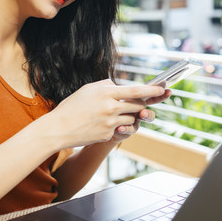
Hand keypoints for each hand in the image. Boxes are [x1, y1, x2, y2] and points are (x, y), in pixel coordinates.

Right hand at [48, 79, 164, 147]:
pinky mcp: (108, 135)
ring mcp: (110, 123)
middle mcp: (111, 107)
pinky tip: (102, 124)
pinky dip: (117, 125)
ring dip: (129, 115)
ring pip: (132, 118)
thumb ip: (106, 86)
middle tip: (142, 103)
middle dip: (142, 104)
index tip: (163, 89)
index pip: (136, 91)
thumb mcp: (88, 90)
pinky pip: (121, 128)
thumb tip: (119, 86)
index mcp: (106, 93)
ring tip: (114, 113)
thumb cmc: (72, 107)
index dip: (152, 90)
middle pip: (138, 105)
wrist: (58, 129)